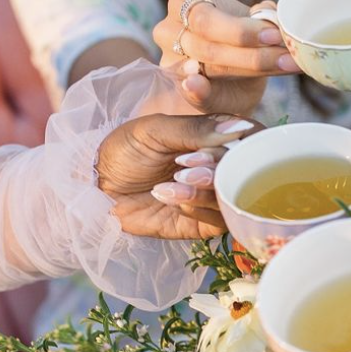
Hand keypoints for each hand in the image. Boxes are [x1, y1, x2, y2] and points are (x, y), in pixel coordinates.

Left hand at [96, 112, 258, 240]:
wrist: (96, 186)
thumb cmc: (126, 149)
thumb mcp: (156, 129)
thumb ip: (196, 128)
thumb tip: (239, 127)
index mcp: (217, 138)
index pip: (254, 138)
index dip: (247, 140)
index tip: (226, 138)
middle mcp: (222, 168)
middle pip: (247, 170)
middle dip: (220, 166)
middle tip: (187, 162)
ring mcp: (214, 198)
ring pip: (234, 196)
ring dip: (206, 187)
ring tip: (176, 179)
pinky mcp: (202, 223)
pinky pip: (217, 220)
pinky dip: (195, 206)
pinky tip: (168, 195)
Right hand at [154, 0, 298, 88]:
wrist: (232, 77)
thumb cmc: (239, 42)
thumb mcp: (249, 22)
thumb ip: (259, 16)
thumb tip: (268, 13)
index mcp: (186, 4)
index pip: (207, 20)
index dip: (242, 30)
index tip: (276, 35)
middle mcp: (169, 31)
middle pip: (209, 46)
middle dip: (253, 54)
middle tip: (288, 56)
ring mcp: (170, 61)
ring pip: (209, 68)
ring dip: (251, 68)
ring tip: (285, 65)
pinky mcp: (180, 91)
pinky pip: (191, 93)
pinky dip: (197, 91)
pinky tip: (198, 86)